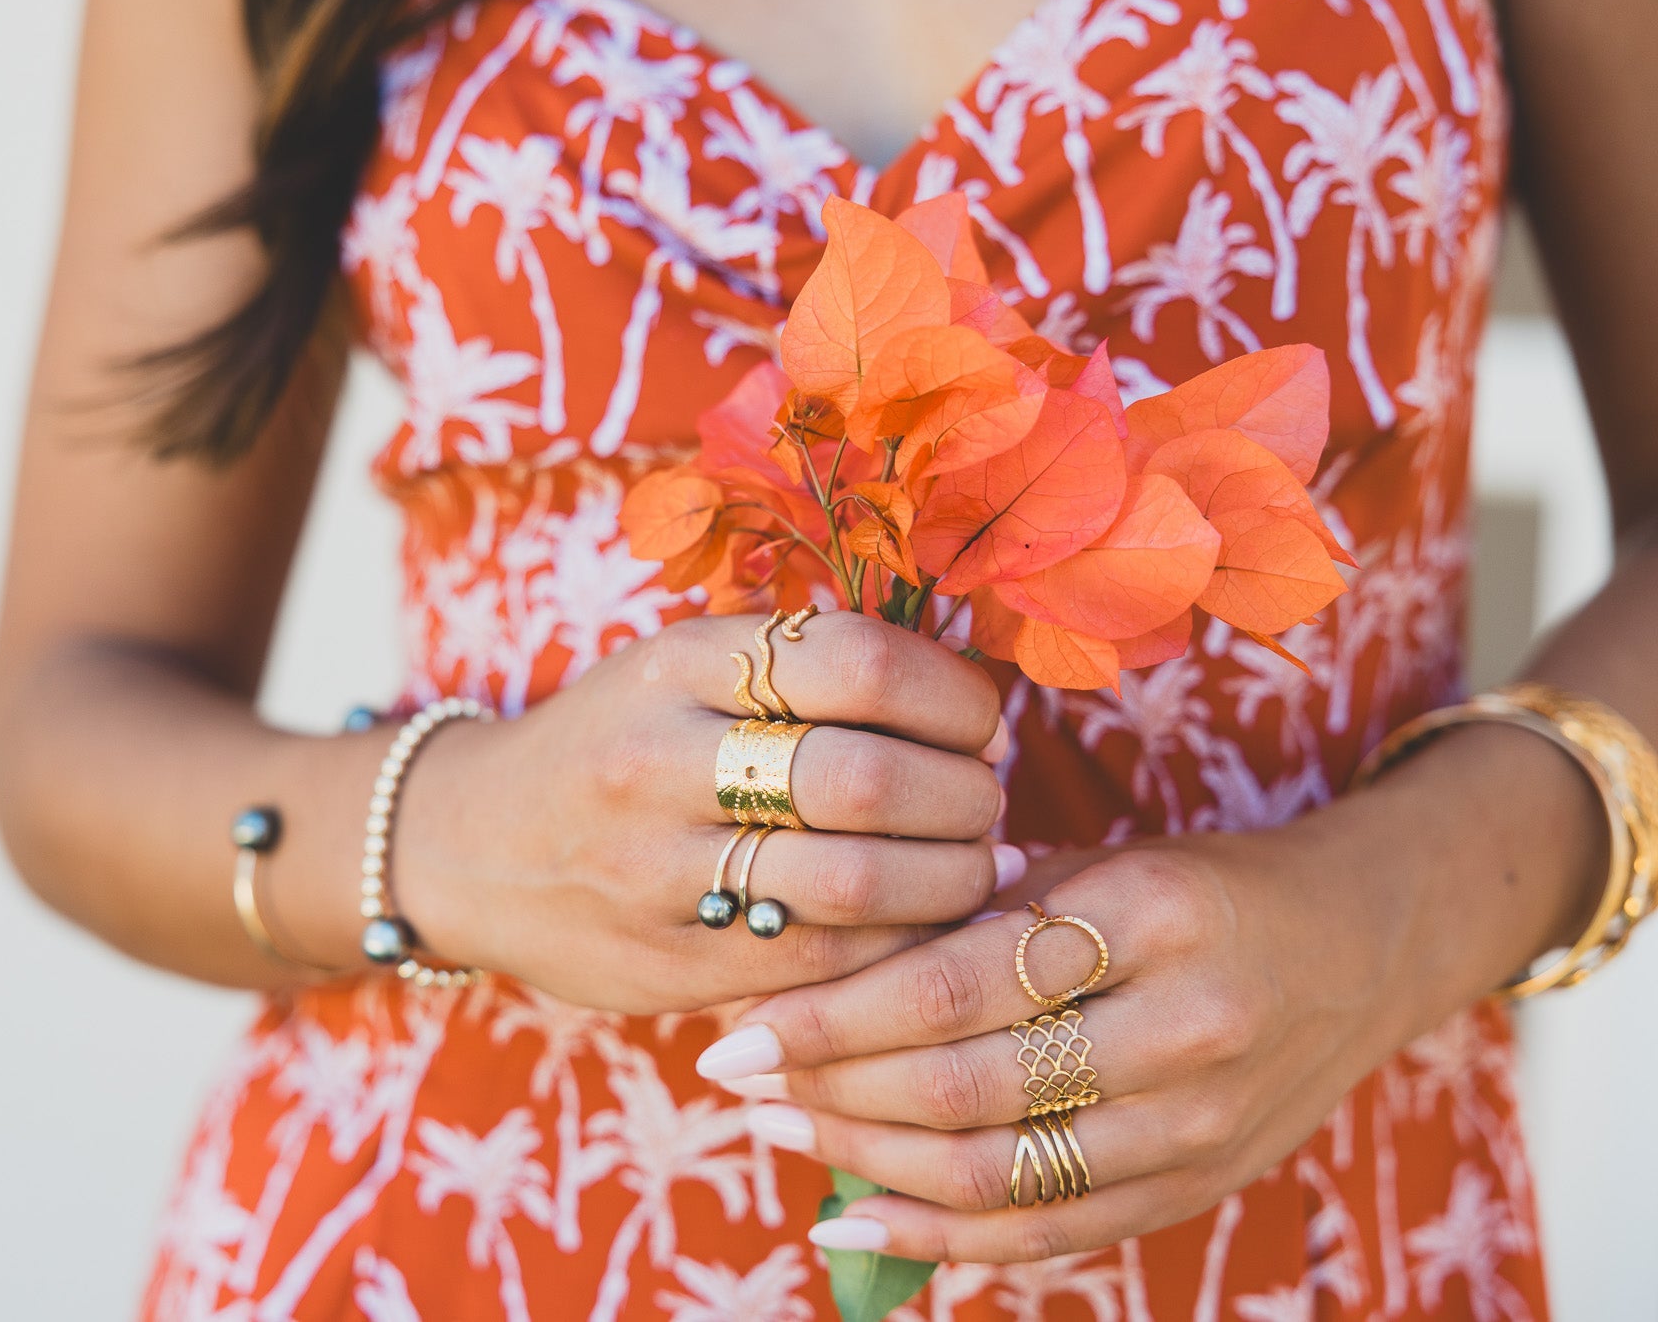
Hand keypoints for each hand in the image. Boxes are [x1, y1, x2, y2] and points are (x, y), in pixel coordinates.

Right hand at [396, 611, 1013, 1013]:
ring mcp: (657, 872)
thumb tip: (976, 700)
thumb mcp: (678, 668)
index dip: (951, 697)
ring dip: (951, 878)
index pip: (858, 662)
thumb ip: (801, 667)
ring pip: (855, 883)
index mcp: (676, 663)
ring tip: (974, 866)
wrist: (466, 848)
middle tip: (986, 801)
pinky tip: (925, 925)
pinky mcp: (668, 964)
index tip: (978, 723)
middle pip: (867, 777)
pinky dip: (901, 945)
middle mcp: (659, 761)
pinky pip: (821, 962)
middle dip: (964, 795)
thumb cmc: (613, 744)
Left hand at [692, 823, 1416, 1260]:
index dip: (830, 1016)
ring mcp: (1197, 1122)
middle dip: (827, 1090)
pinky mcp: (1199, 1185)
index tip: (740, 1026)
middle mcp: (1182, 1025)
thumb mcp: (1098, 864)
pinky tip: (853, 1218)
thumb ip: (974, 913)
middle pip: (962, 1085)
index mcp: (1147, 913)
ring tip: (780, 1128)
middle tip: (737, 1074)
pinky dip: (940, 1239)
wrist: (1365, 943)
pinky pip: (1049, 1233)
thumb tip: (812, 965)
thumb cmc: (1198, 889)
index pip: (951, 982)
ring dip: (863, 1161)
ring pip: (995, 1171)